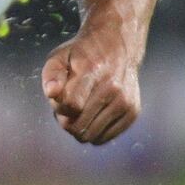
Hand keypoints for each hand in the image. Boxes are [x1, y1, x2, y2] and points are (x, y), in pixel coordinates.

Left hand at [40, 26, 141, 144]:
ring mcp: (125, 101)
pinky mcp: (133, 112)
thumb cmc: (82, 55)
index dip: (59, 108)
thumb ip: (51, 76)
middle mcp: (112, 87)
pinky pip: (104, 138)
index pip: (71, 105)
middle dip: (66, 120)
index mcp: (92, 70)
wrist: (118, 46)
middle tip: (68, 107)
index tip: (60, 99)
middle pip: (79, 126)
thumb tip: (52, 93)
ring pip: (91, 136)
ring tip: (80, 109)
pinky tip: (93, 114)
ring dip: (80, 127)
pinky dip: (94, 131)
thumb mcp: (60, 57)